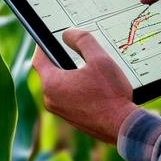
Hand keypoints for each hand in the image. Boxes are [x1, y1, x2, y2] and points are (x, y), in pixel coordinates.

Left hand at [33, 27, 139, 144]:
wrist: (122, 126)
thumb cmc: (111, 94)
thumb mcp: (100, 59)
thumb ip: (83, 40)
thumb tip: (69, 34)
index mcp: (52, 83)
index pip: (39, 59)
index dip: (42, 45)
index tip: (48, 37)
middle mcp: (51, 100)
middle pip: (49, 72)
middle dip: (59, 59)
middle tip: (72, 48)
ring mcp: (60, 111)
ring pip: (59, 86)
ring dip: (69, 75)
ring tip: (86, 66)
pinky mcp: (71, 118)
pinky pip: (67, 98)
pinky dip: (75, 88)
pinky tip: (92, 85)